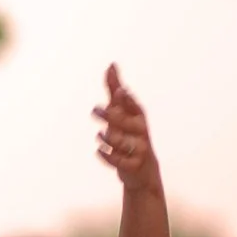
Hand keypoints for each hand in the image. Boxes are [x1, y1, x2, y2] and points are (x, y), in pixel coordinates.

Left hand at [93, 64, 159, 189]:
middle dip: (112, 117)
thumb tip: (111, 66)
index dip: (129, 100)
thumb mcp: (123, 112)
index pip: (136, 107)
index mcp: (139, 118)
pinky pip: (120, 162)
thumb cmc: (130, 135)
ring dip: (110, 138)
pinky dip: (108, 156)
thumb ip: (115, 90)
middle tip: (94, 110)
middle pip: (128, 124)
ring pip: (123, 143)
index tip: (120, 91)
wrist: (142, 170)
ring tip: (100, 134)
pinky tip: (98, 151)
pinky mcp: (132, 166)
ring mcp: (138, 150)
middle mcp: (141, 133)